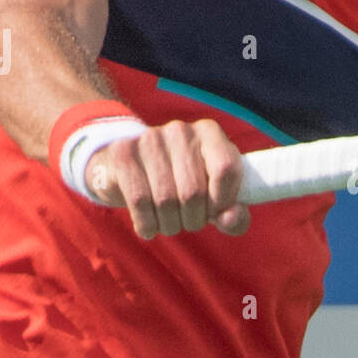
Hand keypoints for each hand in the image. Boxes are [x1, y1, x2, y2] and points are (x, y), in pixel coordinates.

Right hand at [85, 119, 249, 239]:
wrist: (130, 173)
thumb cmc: (183, 188)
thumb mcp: (215, 201)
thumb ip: (234, 215)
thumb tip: (231, 218)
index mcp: (209, 133)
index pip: (226, 169)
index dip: (223, 201)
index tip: (215, 212)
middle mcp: (180, 130)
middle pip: (194, 191)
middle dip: (194, 219)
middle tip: (189, 221)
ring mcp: (149, 139)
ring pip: (166, 200)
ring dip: (170, 224)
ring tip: (169, 223)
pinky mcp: (123, 154)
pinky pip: (139, 201)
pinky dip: (147, 224)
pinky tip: (149, 226)